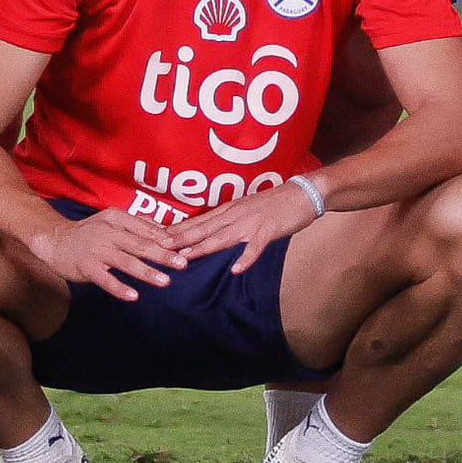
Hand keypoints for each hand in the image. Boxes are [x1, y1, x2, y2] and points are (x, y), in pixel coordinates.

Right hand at [25, 208, 194, 301]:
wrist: (54, 240)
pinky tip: (133, 296)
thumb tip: (164, 232)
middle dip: (163, 255)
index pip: (145, 229)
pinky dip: (119, 287)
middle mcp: (108, 232)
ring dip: (147, 272)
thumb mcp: (111, 222)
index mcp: (117, 219)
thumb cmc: (88, 233)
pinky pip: (104, 278)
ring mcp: (97, 249)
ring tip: (165, 282)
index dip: (165, 239)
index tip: (184, 247)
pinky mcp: (86, 266)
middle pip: (140, 245)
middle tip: (183, 264)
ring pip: (126, 261)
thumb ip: (135, 226)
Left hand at [168, 176, 325, 273]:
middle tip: (160, 246)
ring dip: (203, 247)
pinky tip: (238, 269)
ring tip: (185, 258)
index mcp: (230, 210)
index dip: (179, 229)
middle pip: (204, 228)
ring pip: (223, 237)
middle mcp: (236, 215)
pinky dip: (247, 257)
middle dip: (181, 238)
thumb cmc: (275, 203)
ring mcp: (252, 223)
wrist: (303, 193)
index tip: (158, 236)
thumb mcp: (247, 208)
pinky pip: (256, 246)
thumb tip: (211, 231)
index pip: (199, 221)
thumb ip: (230, 219)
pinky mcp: (269, 230)